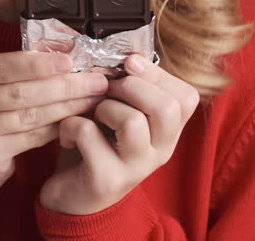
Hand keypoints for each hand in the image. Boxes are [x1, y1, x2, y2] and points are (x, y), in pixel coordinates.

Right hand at [0, 50, 109, 195]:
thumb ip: (14, 71)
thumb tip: (64, 52)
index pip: (1, 65)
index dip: (38, 63)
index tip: (70, 60)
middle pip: (19, 91)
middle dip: (63, 85)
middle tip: (94, 81)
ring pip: (28, 115)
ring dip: (66, 106)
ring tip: (91, 99)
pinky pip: (30, 138)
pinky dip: (56, 127)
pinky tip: (75, 119)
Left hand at [39, 53, 201, 214]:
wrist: (72, 197)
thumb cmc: (96, 145)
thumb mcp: (119, 113)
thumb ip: (130, 89)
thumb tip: (131, 57)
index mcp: (168, 133)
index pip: (186, 97)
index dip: (156, 73)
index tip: (128, 65)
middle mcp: (160, 152)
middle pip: (166, 107)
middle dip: (131, 86)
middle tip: (108, 91)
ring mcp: (136, 168)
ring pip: (131, 120)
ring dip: (102, 107)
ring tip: (90, 116)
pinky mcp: (107, 179)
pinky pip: (89, 134)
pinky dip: (71, 125)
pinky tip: (67, 135)